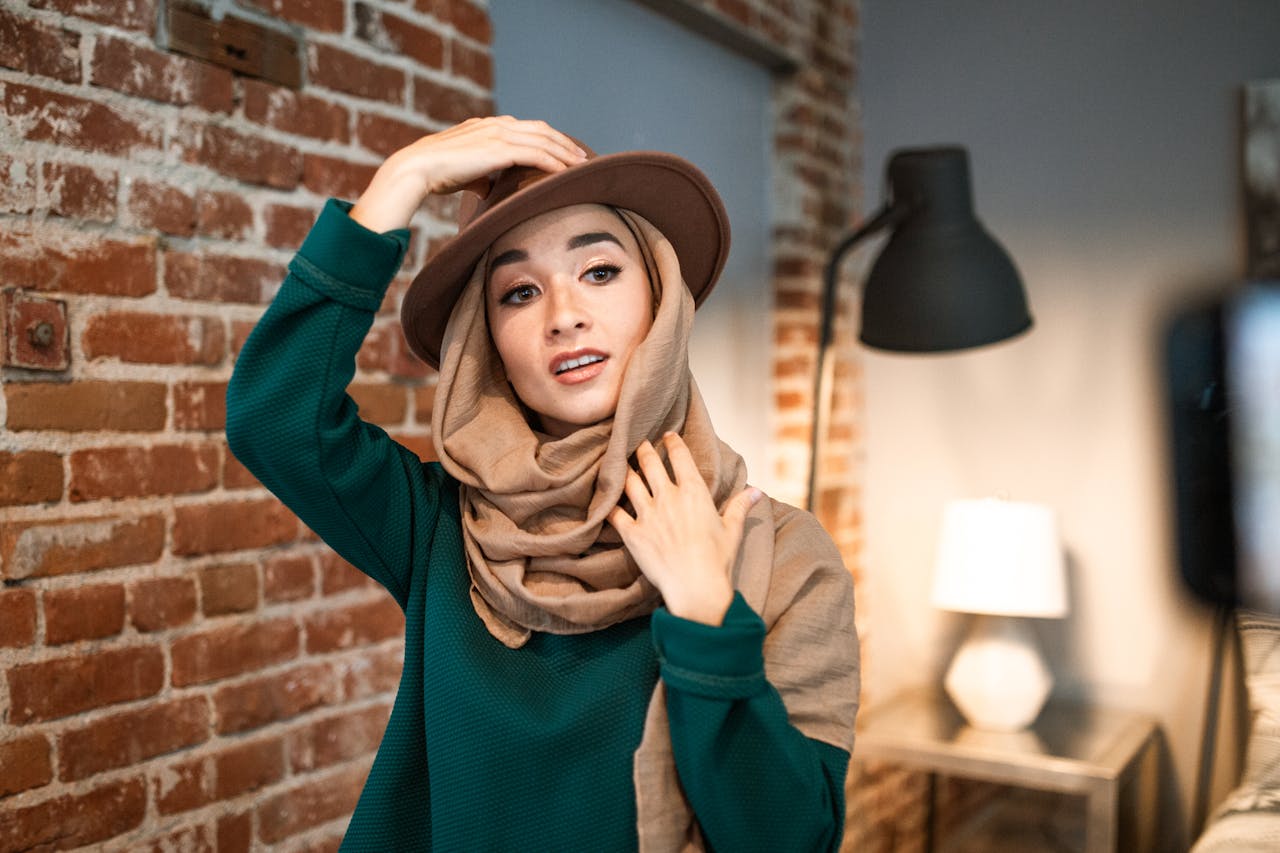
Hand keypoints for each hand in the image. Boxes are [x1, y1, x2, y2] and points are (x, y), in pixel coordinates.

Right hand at [349, 116, 586, 232]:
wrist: (417, 169)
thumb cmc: (435, 174)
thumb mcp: (463, 172)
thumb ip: (480, 176)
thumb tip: (488, 188)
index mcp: (486, 126)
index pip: (524, 128)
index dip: (546, 139)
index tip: (562, 152)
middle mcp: (494, 125)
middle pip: (540, 129)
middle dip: (563, 142)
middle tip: (581, 156)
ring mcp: (497, 134)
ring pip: (542, 139)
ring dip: (565, 152)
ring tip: (581, 164)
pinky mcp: (499, 148)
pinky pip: (536, 153)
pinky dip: (554, 162)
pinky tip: (566, 173)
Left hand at [607, 433, 761, 625]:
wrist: (695, 587)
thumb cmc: (717, 559)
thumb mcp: (732, 530)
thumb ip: (740, 506)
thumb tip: (757, 491)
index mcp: (694, 492)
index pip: (680, 457)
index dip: (672, 443)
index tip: (667, 435)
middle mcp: (668, 497)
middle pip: (649, 464)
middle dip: (643, 450)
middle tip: (638, 443)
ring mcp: (647, 514)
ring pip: (630, 482)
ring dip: (625, 471)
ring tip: (621, 465)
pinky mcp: (632, 533)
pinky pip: (614, 512)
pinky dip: (609, 503)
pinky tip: (605, 498)